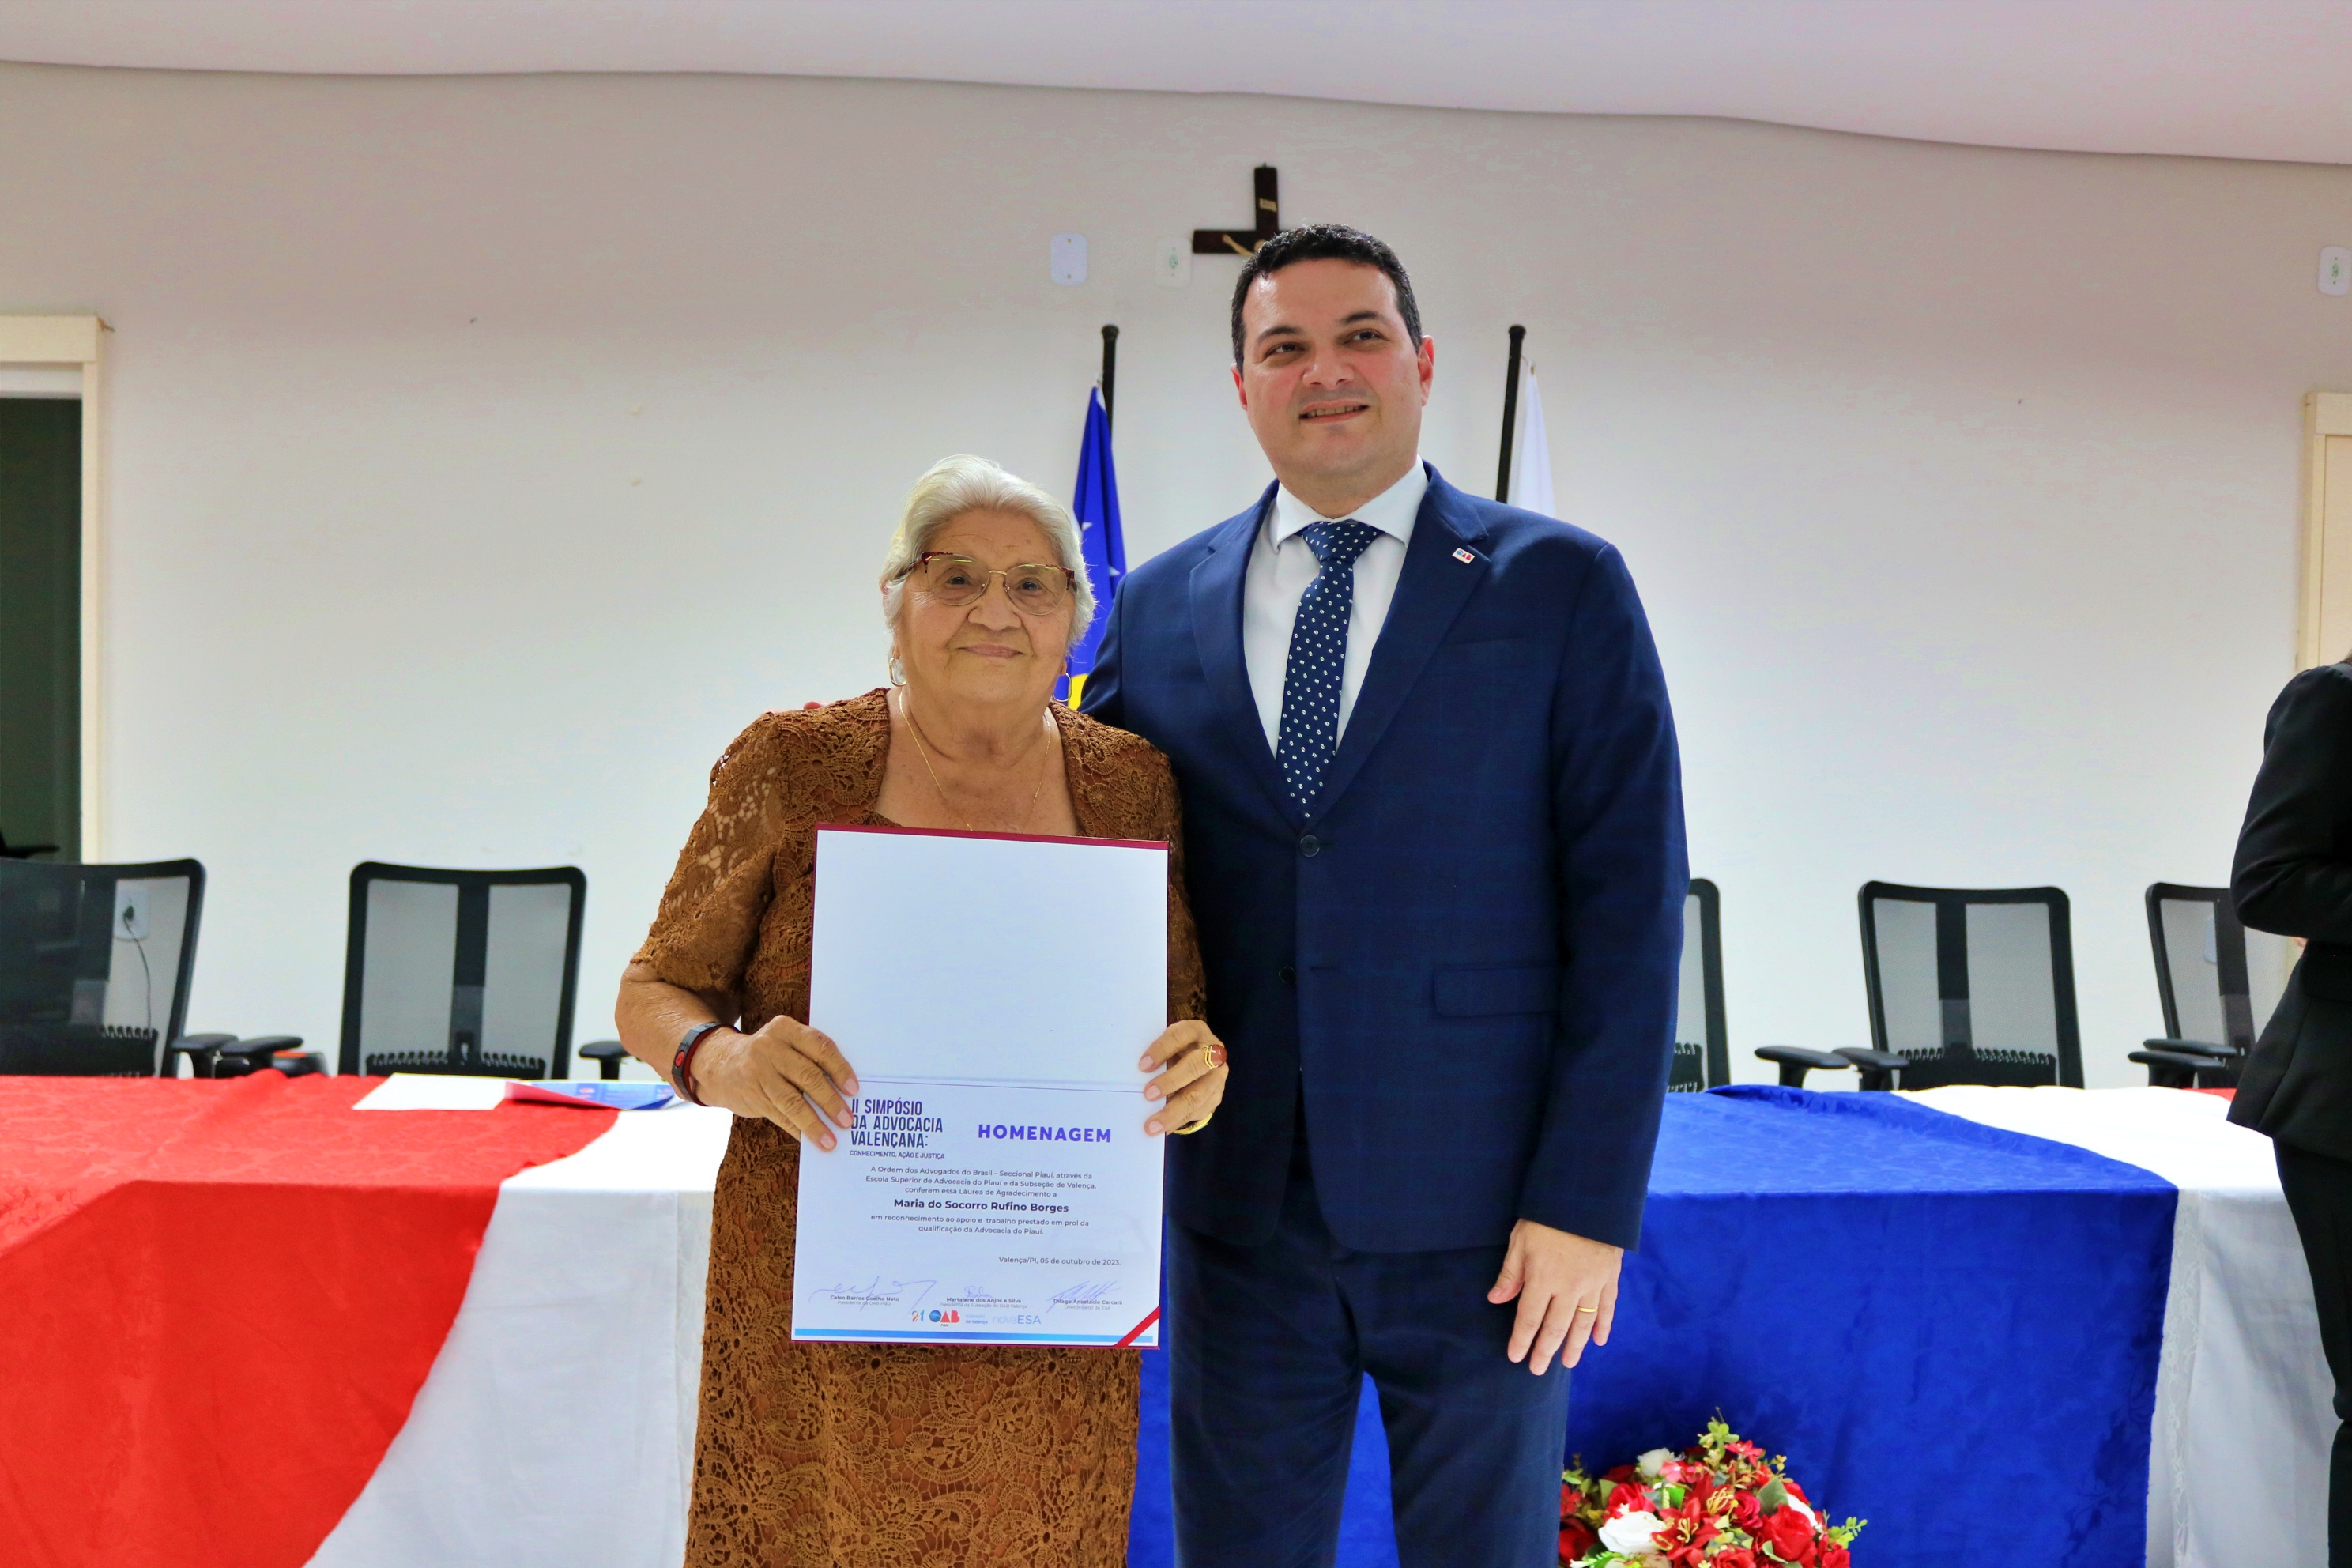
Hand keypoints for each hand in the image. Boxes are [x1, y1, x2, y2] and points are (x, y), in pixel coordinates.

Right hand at [688, 1016, 859, 1149]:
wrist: (720, 1064)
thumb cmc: (768, 1056)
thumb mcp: (785, 1043)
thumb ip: (809, 1057)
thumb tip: (844, 1091)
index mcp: (785, 1029)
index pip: (820, 1047)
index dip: (840, 1069)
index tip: (854, 1090)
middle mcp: (770, 1047)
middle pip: (808, 1076)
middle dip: (831, 1101)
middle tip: (848, 1120)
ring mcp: (758, 1072)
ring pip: (793, 1101)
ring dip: (814, 1123)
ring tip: (830, 1139)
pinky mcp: (751, 1095)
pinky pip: (779, 1115)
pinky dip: (797, 1129)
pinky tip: (809, 1139)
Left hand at [1139, 1020, 1228, 1135]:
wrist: (1202, 1057)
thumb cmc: (1176, 1050)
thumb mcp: (1168, 1045)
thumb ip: (1158, 1056)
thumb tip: (1134, 1077)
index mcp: (1195, 1031)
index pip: (1179, 1037)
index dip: (1161, 1050)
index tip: (1143, 1066)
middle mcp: (1213, 1051)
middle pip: (1195, 1066)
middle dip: (1170, 1082)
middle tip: (1147, 1095)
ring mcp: (1217, 1075)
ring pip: (1198, 1095)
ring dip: (1173, 1112)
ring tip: (1153, 1126)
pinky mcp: (1217, 1094)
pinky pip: (1199, 1111)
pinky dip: (1179, 1121)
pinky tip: (1164, 1128)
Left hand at [1487, 1219, 1621, 1374]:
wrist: (1587, 1198)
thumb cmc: (1547, 1216)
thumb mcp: (1520, 1240)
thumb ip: (1511, 1273)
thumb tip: (1496, 1299)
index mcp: (1543, 1278)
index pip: (1529, 1318)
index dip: (1522, 1340)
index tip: (1515, 1356)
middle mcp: (1568, 1288)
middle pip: (1555, 1327)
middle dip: (1545, 1350)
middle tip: (1538, 1370)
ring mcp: (1592, 1284)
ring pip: (1583, 1323)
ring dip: (1574, 1345)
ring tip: (1568, 1363)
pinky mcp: (1609, 1277)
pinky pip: (1607, 1307)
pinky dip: (1603, 1325)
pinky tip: (1599, 1340)